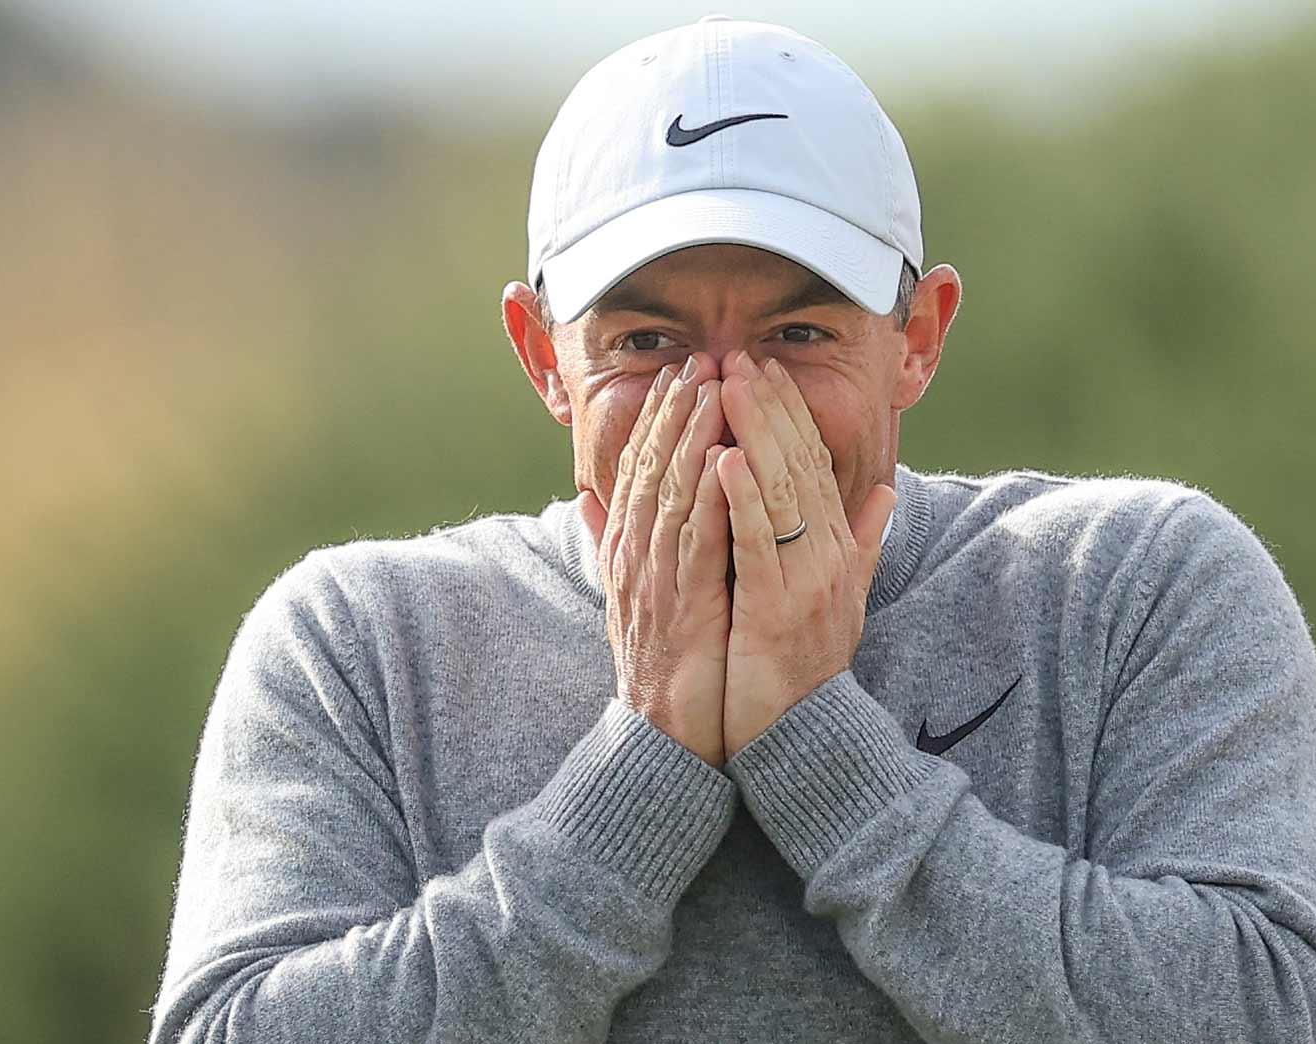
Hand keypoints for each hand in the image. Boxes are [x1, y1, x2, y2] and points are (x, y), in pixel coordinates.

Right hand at [576, 355, 731, 767]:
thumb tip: (590, 498)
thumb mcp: (633, 594)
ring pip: (671, 493)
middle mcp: (634, 557)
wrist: (664, 733)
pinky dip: (710, 498)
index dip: (658, 419)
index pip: (640, 470)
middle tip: (697, 361)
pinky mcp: (684, 605)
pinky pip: (697, 542)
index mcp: (628, 551)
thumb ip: (614, 542)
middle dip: (675, 412)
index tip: (679, 375)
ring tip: (711, 391)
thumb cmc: (659, 664)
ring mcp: (655, 580)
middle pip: (651, 468)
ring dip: (691, 439)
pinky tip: (725, 462)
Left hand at [715, 351, 892, 759]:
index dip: (790, 414)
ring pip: (782, 492)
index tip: (764, 370)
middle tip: (743, 357)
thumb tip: (888, 494)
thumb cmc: (808, 668)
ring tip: (732, 387)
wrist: (802, 738)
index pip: (814, 466)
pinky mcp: (776, 608)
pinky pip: (759, 544)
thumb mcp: (842, 597)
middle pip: (800, 466)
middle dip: (771, 407)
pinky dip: (744, 499)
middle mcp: (828, 557)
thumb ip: (862, 542)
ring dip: (757, 435)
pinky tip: (725, 460)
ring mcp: (805, 582)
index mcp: (835, 549)